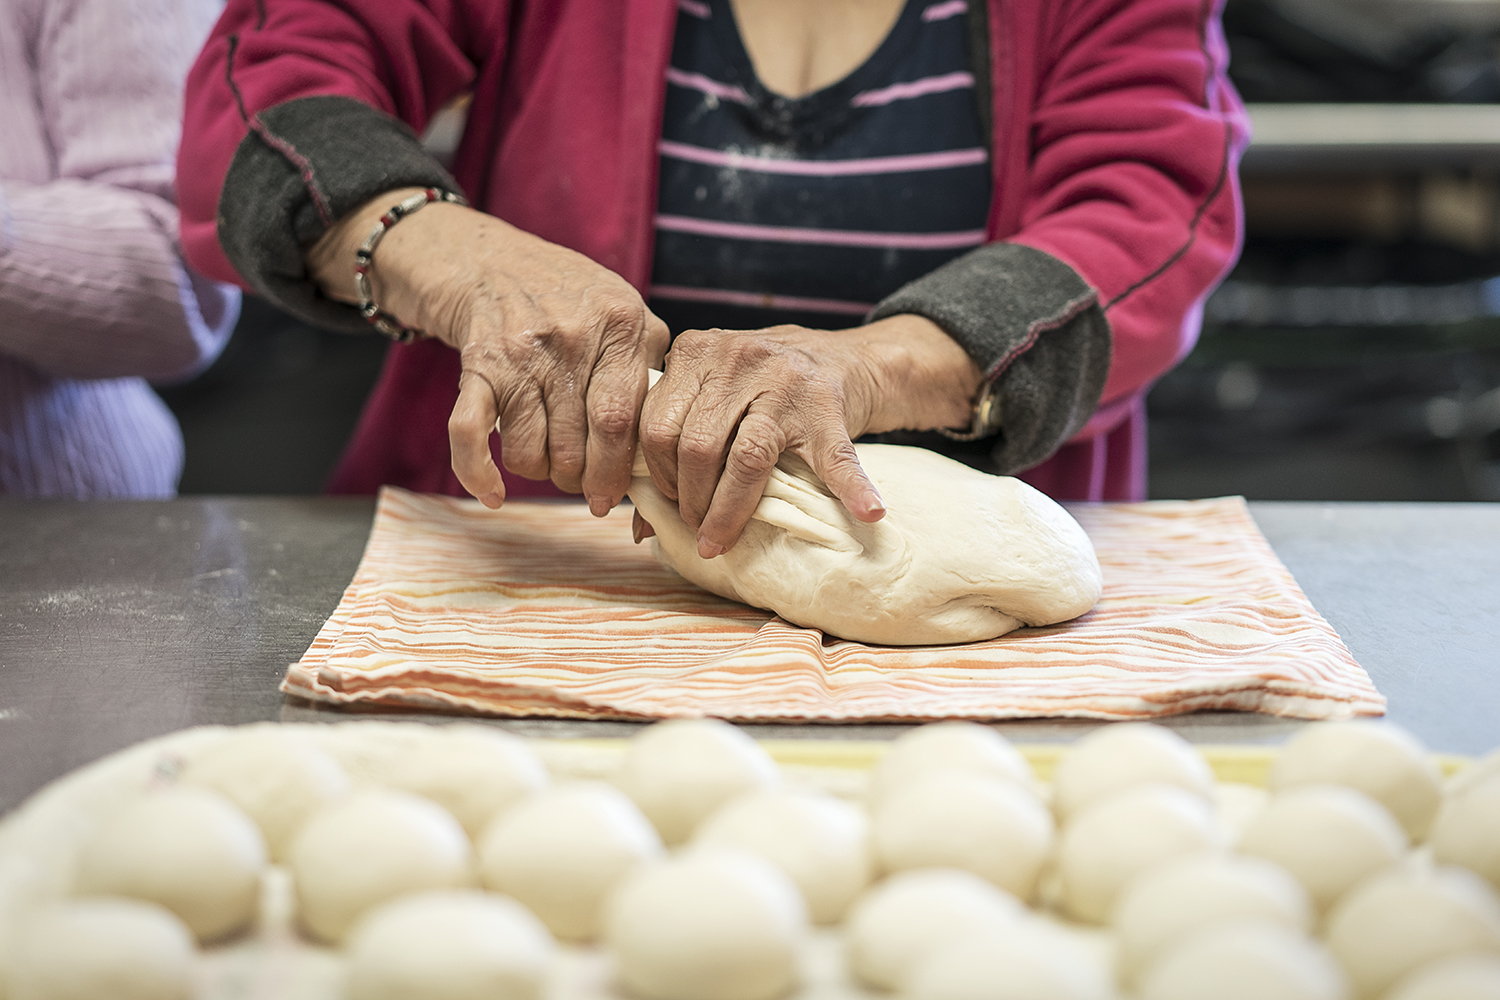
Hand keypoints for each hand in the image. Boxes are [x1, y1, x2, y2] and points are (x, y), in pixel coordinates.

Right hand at [307, 188, 669, 514]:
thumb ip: (655, 361)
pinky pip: (470, 433)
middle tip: (584, 489)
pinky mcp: (477, 367)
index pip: (621, 418)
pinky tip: (494, 495)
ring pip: (529, 449)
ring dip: (539, 474)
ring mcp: (519, 353)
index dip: (618, 470)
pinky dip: (478, 474)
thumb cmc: (572, 297)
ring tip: (549, 467)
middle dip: (581, 482)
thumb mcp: (626, 309)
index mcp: (618, 325)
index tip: (616, 495)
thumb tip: (674, 436)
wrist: (491, 260)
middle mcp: (570, 337)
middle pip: (577, 444)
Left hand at [638, 315, 981, 556]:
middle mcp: (740, 359)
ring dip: (730, 510)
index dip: (655, 474)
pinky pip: (835, 458)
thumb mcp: (712, 392)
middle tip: (695, 527)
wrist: (842, 359)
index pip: (657, 423)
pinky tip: (868, 513)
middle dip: (690, 498)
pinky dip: (853, 489)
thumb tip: (637, 525)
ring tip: (721, 538)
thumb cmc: (760, 389)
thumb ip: (672, 436)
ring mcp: (788, 384)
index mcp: (698, 351)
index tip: (667, 503)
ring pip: (747, 458)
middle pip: (697, 444)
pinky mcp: (829, 411)